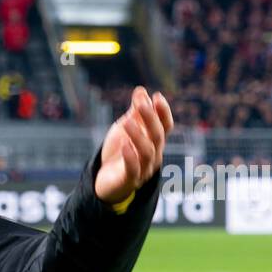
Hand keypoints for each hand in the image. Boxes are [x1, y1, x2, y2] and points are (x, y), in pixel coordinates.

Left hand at [95, 86, 173, 205]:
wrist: (105, 181)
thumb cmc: (119, 152)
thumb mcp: (125, 129)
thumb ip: (134, 113)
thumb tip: (140, 90)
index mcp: (155, 142)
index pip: (165, 126)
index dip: (163, 112)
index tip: (157, 96)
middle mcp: (154, 155)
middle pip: (157, 136)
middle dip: (150, 119)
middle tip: (141, 104)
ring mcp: (144, 169)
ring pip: (147, 152)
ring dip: (138, 136)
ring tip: (127, 122)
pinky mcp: (130, 181)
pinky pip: (133, 169)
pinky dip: (130, 157)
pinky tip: (124, 145)